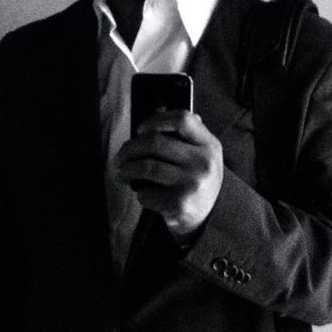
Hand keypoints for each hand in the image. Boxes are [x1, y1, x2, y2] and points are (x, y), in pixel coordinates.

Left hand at [116, 109, 222, 239]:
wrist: (208, 217)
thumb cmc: (196, 179)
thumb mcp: (201, 155)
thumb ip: (185, 135)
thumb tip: (156, 114)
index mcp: (210, 145)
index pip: (183, 119)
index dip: (156, 120)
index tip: (141, 130)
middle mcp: (203, 163)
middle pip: (155, 142)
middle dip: (130, 148)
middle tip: (121, 156)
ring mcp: (192, 184)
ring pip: (146, 167)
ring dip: (127, 170)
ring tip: (122, 173)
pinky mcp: (180, 205)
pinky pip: (147, 193)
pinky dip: (139, 193)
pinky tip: (143, 193)